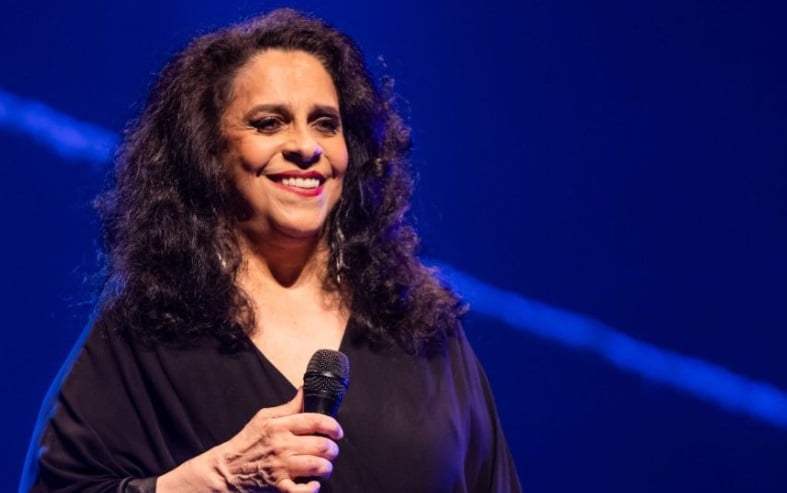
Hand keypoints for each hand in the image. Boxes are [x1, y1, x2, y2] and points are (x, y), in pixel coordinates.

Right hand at [157, 387, 341, 492]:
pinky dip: (311, 489)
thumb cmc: (248, 441)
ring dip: (326, 468)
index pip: (316, 421)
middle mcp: (282, 445)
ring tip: (324, 467)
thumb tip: (305, 390)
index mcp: (280, 425)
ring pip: (317, 466)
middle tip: (331, 451)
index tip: (337, 432)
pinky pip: (301, 490)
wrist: (226, 469)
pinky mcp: (278, 486)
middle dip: (332, 449)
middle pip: (321, 445)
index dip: (333, 426)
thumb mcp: (265, 417)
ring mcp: (280, 466)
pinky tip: (313, 485)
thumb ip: (289, 407)